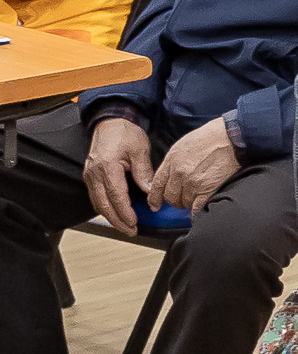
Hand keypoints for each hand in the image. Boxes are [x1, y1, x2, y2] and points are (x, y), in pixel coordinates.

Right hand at [81, 117, 151, 233]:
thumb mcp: (139, 150)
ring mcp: (90, 175)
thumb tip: (150, 191)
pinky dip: (105, 207)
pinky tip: (116, 213)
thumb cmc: (125, 133)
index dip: (125, 213)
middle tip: (131, 231)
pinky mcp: (90, 176)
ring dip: (111, 217)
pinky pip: (96, 196)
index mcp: (107, 167)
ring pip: (98, 203)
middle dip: (117, 221)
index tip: (134, 223)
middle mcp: (94, 174)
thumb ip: (144, 172)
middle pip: (104, 205)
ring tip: (125, 226)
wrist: (110, 122)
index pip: (116, 197)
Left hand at [153, 116, 242, 210]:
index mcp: (172, 161)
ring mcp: (193, 183)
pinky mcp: (207, 190)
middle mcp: (179, 173)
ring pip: (184, 203)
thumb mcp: (184, 145)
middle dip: (176, 199)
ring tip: (199, 197)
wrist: (231, 137)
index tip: (156, 205)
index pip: (157, 185)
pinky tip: (198, 213)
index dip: (155, 198)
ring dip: (190, 203)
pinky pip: (196, 209)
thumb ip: (173, 162)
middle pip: (170, 197)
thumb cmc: (212, 138)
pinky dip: (196, 213)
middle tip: (185, 198)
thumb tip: (170, 176)